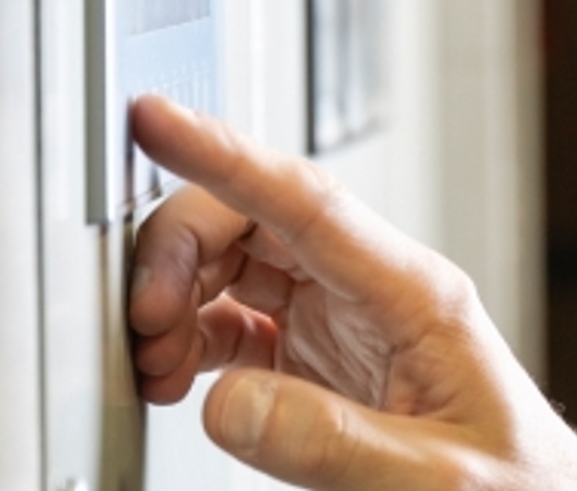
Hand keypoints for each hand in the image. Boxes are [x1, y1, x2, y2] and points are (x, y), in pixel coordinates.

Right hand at [128, 95, 576, 490]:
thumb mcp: (434, 480)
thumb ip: (332, 443)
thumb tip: (229, 404)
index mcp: (416, 295)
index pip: (307, 202)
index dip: (224, 155)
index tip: (157, 121)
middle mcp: (376, 294)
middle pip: (256, 221)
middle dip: (181, 250)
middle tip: (143, 315)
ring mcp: (345, 322)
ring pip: (237, 263)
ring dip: (180, 297)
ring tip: (154, 359)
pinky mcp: (322, 361)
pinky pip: (238, 321)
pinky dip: (193, 339)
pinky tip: (178, 379)